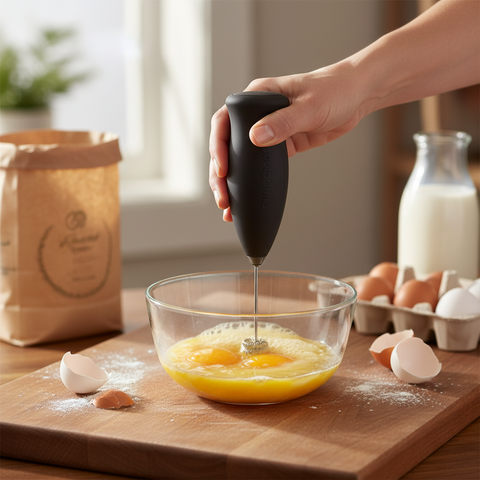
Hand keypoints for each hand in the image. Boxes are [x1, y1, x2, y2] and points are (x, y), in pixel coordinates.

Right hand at [208, 61, 368, 221]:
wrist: (357, 96)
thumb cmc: (334, 90)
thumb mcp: (309, 106)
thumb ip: (283, 122)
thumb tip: (255, 138)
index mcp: (257, 96)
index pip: (224, 121)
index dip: (218, 146)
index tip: (222, 169)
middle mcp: (256, 114)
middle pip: (227, 145)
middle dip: (220, 173)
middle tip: (223, 197)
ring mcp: (267, 130)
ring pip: (241, 159)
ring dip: (232, 182)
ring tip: (227, 206)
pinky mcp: (280, 145)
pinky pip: (260, 165)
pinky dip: (251, 182)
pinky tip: (245, 198)